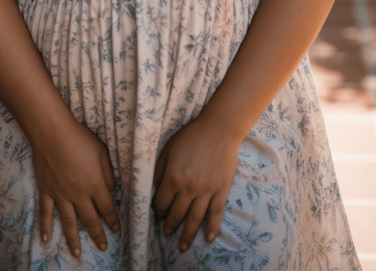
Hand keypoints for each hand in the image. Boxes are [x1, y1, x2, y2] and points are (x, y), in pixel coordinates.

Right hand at [31, 119, 119, 258]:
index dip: (112, 219)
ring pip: (68, 222)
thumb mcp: (102, 151)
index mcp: (94, 184)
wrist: (52, 133)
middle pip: (89, 220)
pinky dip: (45, 227)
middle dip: (97, 234)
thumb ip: (108, 172)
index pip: (106, 208)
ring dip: (73, 239)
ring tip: (77, 254)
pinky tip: (46, 239)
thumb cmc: (80, 138)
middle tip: (102, 247)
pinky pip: (46, 213)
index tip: (116, 228)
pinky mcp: (46, 191)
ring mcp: (60, 195)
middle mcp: (78, 194)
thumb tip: (111, 188)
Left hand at [152, 113, 239, 252]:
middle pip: (176, 213)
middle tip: (166, 234)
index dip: (157, 211)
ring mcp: (206, 190)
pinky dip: (213, 227)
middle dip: (169, 225)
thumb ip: (159, 169)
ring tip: (182, 246)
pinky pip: (216, 213)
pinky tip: (209, 239)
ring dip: (187, 234)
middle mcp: (189, 187)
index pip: (161, 202)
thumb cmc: (191, 136)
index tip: (156, 215)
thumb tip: (153, 189)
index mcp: (173, 176)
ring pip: (195, 218)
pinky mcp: (221, 189)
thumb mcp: (168, 148)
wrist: (218, 128)